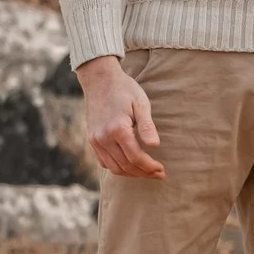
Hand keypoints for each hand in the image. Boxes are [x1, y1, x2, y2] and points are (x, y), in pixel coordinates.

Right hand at [79, 55, 164, 178]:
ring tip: (146, 172)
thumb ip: (147, 126)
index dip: (150, 167)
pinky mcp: (92, 140)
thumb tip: (155, 146)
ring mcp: (95, 140)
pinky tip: (130, 166)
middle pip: (125, 166)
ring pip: (114, 168)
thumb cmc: (125, 89)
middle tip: (159, 174)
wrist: (100, 79)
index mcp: (118, 129)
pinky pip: (104, 162)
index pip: (136, 158)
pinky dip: (118, 168)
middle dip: (143, 173)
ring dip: (131, 173)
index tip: (162, 170)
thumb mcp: (141, 104)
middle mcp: (103, 138)